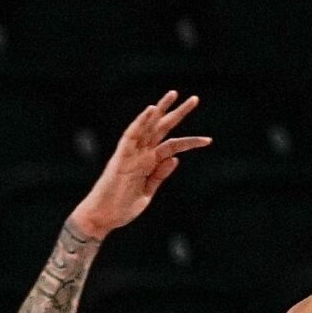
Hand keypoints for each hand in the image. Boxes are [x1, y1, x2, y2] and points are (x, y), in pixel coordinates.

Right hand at [69, 92, 210, 236]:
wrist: (102, 218)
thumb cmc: (121, 207)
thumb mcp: (147, 193)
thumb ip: (159, 176)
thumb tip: (175, 158)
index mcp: (148, 162)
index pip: (172, 145)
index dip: (191, 142)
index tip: (208, 140)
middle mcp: (141, 154)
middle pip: (162, 129)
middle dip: (177, 113)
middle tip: (194, 99)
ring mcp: (131, 154)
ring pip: (147, 126)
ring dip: (160, 110)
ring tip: (174, 94)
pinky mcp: (121, 158)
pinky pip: (131, 135)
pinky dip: (141, 122)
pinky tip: (152, 110)